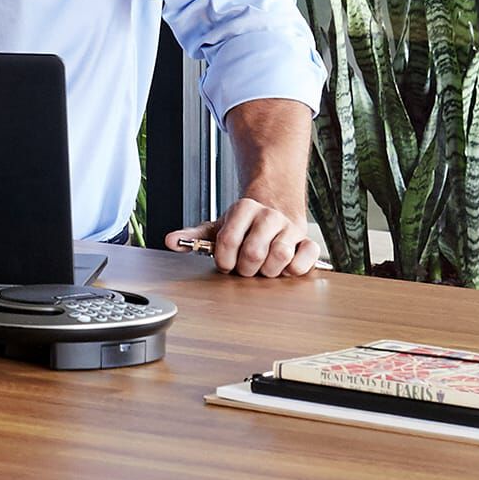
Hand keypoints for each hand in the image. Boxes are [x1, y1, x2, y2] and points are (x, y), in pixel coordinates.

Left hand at [163, 195, 316, 276]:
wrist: (275, 211)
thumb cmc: (244, 227)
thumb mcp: (218, 228)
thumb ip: (194, 237)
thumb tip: (170, 241)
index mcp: (244, 208)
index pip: (227, 241)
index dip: (223, 260)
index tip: (225, 262)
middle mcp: (269, 215)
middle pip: (253, 253)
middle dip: (245, 268)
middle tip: (244, 267)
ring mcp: (290, 228)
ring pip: (279, 256)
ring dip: (267, 271)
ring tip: (262, 268)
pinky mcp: (308, 241)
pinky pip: (306, 258)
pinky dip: (296, 268)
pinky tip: (284, 268)